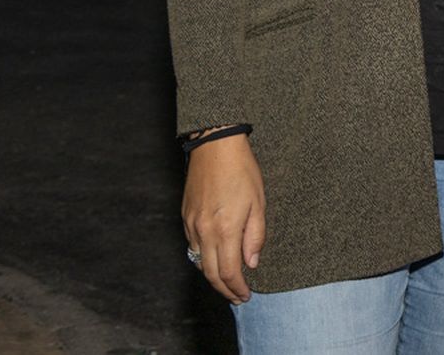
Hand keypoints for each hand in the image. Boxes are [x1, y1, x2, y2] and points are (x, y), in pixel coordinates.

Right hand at [181, 133, 265, 302]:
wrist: (215, 146)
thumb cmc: (241, 171)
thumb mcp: (258, 203)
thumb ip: (254, 236)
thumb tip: (251, 263)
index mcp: (225, 229)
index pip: (229, 272)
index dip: (237, 289)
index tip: (246, 296)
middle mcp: (204, 231)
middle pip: (210, 273)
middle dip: (224, 290)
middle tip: (237, 297)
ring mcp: (191, 224)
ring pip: (199, 262)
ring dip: (213, 276)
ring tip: (228, 283)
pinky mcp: (185, 217)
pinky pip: (193, 246)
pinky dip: (204, 259)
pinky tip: (215, 259)